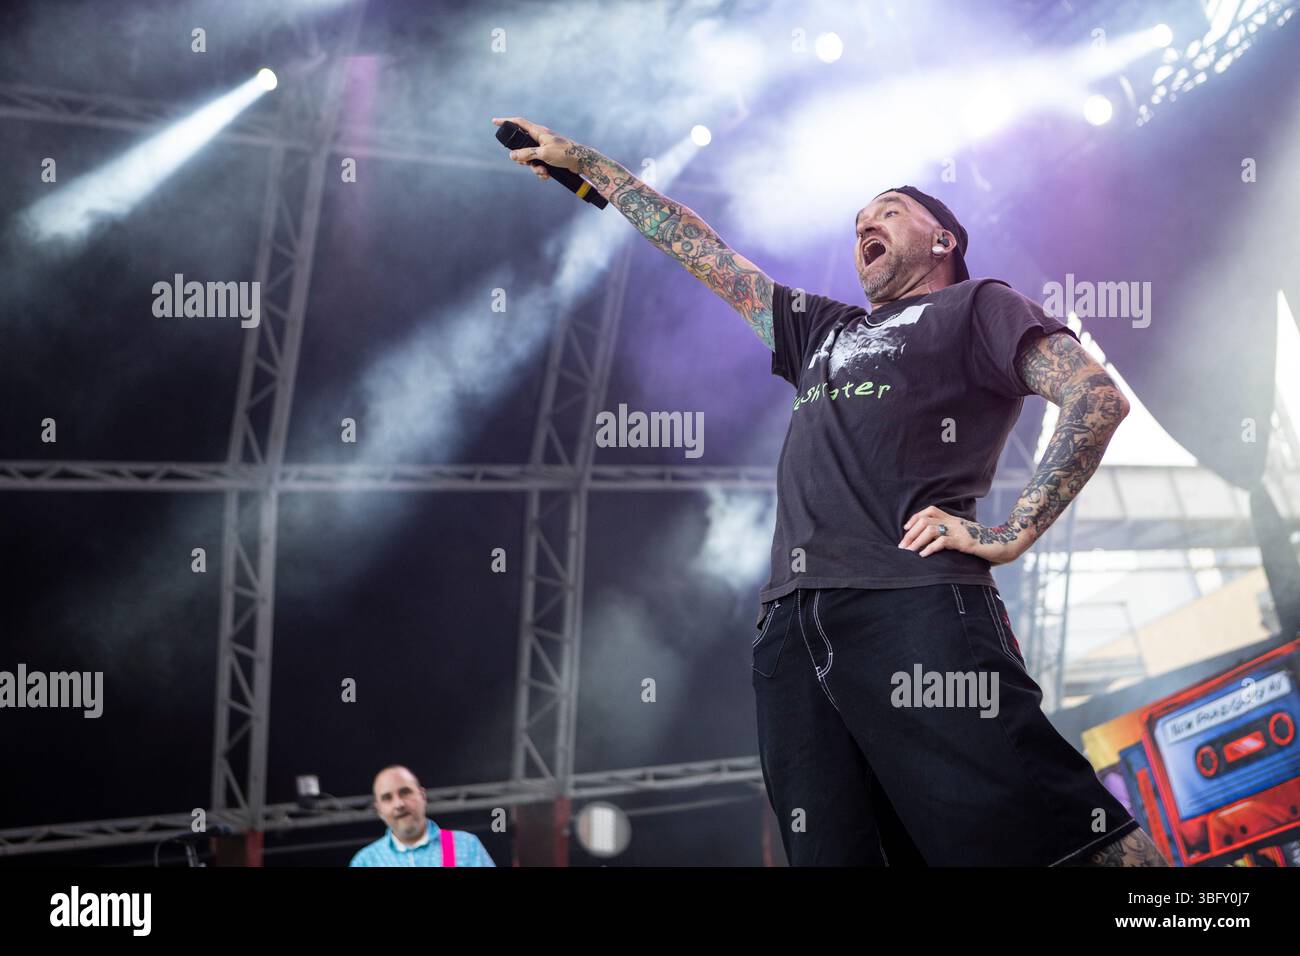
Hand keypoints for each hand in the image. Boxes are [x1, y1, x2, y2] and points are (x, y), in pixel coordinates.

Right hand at [491, 116, 581, 179]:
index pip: (518, 123)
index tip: (494, 122)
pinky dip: (541, 171)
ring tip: (543, 172)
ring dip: (534, 168)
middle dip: (523, 158)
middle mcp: (540, 138)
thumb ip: (526, 154)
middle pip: (522, 146)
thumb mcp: (543, 154)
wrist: (582, 162)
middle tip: (524, 163)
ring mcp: (545, 147)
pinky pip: (539, 164)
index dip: (506, 121)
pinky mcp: (549, 157)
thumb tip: (512, 156)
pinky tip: (547, 176)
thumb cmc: (564, 153)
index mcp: (538, 131)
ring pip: (531, 158)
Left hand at [898, 505, 1030, 565]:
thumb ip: (951, 537)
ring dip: (917, 541)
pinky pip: (943, 542)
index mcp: (954, 520)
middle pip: (926, 520)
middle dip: (911, 533)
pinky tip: (923, 556)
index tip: (906, 529)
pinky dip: (930, 548)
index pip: (930, 511)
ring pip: (931, 530)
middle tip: (902, 547)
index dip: (915, 518)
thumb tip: (934, 545)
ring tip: (909, 552)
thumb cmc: (985, 544)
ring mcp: (959, 531)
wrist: (1006, 545)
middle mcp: (955, 523)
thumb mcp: (965, 537)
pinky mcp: (965, 542)